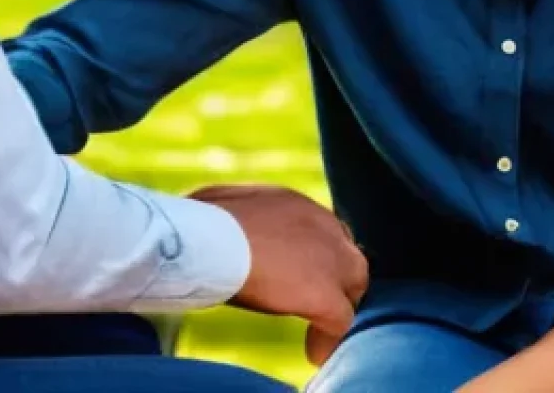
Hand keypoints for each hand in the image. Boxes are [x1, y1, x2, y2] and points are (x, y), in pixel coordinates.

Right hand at [190, 184, 367, 364]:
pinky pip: (342, 322)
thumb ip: (231, 213)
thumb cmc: (200, 219)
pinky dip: (329, 339)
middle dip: (336, 278)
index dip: (314, 254)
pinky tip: (313, 351)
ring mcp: (329, 257)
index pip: (321, 229)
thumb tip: (210, 214)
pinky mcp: (325, 293)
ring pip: (354, 285)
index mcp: (292, 202)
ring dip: (337, 305)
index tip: (298, 270)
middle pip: (347, 254)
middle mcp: (320, 223)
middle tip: (313, 300)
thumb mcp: (219, 204)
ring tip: (317, 329)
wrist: (208, 238)